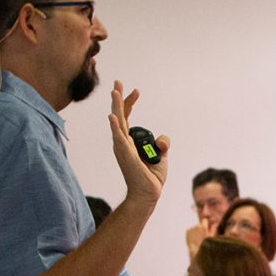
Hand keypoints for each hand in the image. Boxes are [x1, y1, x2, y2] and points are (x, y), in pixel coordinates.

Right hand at [108, 81, 168, 205]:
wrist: (147, 194)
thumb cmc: (151, 177)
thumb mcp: (161, 156)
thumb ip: (163, 144)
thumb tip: (163, 140)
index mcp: (129, 142)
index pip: (127, 118)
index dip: (130, 103)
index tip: (136, 90)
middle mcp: (123, 142)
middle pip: (120, 116)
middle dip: (119, 98)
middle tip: (117, 81)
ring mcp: (123, 148)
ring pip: (118, 123)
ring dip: (117, 107)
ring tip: (114, 92)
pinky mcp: (126, 155)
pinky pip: (120, 138)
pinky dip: (116, 127)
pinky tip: (112, 117)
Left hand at [185, 219, 212, 256]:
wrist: (196, 252)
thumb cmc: (206, 245)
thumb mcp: (211, 236)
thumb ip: (213, 228)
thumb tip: (214, 223)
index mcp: (203, 227)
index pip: (204, 220)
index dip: (206, 224)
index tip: (206, 228)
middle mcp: (197, 226)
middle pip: (199, 224)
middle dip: (201, 228)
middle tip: (202, 236)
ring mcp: (191, 228)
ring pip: (195, 228)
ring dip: (196, 231)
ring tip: (198, 239)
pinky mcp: (188, 231)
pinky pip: (191, 230)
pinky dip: (192, 234)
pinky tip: (194, 239)